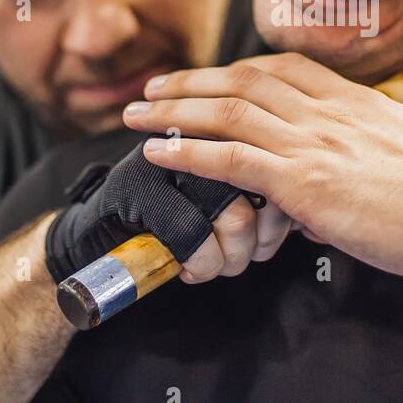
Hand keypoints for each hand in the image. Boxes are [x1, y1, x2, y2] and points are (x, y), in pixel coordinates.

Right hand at [44, 142, 292, 286]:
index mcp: (229, 131)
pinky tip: (190, 271)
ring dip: (232, 258)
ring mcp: (169, 159)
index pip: (283, 166)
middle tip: (245, 260)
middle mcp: (203, 137)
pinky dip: (201, 264)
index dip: (283, 215)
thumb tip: (306, 221)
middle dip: (263, 241)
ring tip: (217, 267)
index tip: (269, 242)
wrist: (97, 236)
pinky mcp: (140, 188)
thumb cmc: (169, 222)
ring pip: (234, 214)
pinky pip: (193, 234)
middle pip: (266, 190)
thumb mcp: (227, 200)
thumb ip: (264, 192)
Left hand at [122, 53, 402, 284]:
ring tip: (135, 115)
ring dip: (173, 112)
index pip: (287, 70)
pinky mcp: (306, 183)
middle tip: (152, 89)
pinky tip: (158, 153)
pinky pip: (230, 160)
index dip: (240, 71)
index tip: (211, 77)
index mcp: (362, 102)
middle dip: (191, 83)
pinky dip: (188, 153)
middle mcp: (332, 112)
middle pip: (244, 81)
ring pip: (227, 113)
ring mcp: (316, 143)